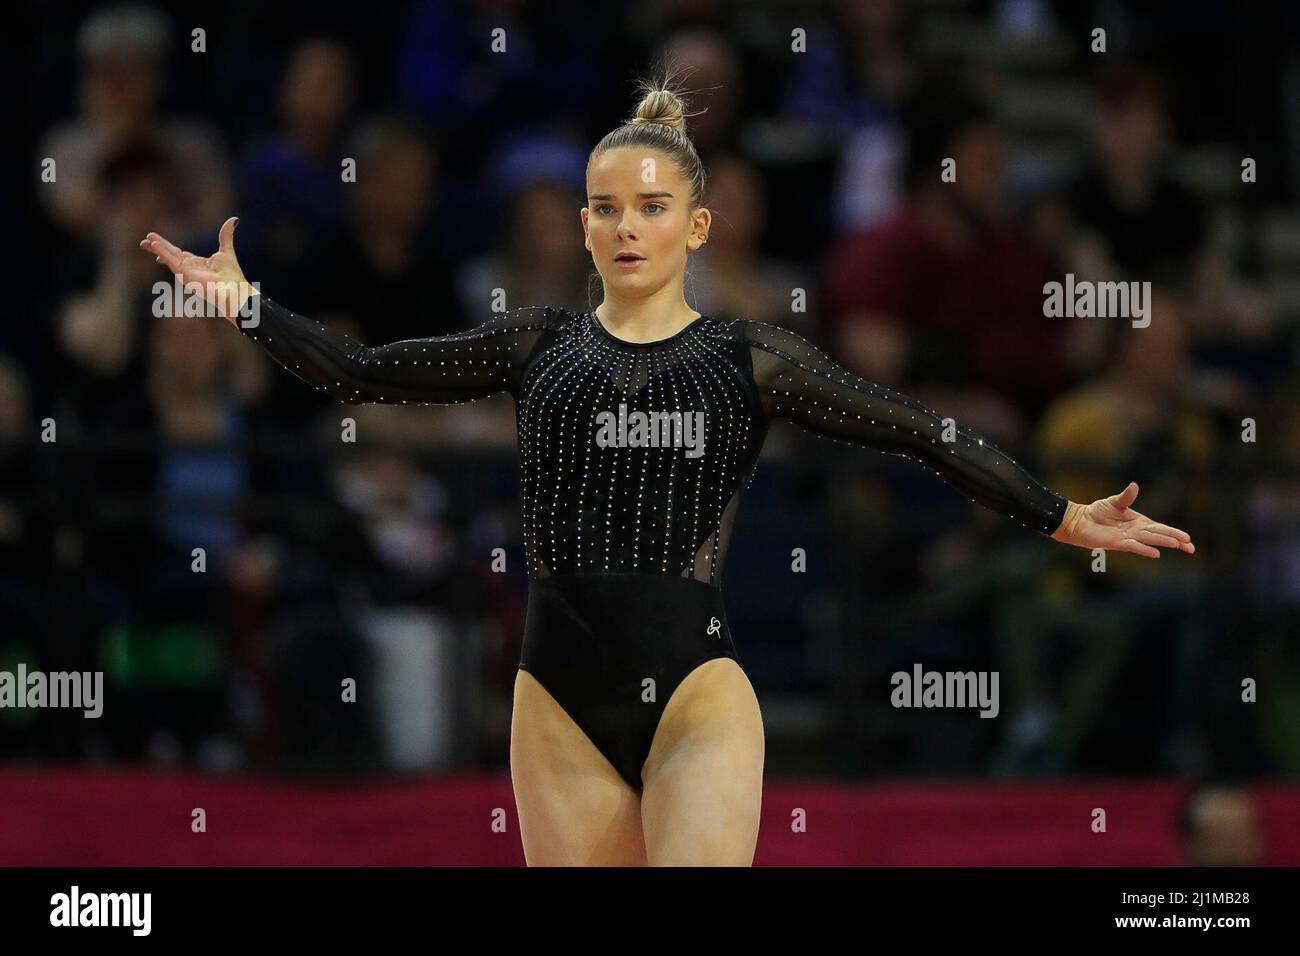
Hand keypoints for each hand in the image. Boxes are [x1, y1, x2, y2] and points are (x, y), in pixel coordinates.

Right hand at [139, 216, 253, 324]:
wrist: (234, 289)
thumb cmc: (232, 276)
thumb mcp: (226, 250)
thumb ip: (225, 236)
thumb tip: (233, 219)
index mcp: (196, 263)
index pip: (178, 253)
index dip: (166, 247)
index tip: (155, 241)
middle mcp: (189, 268)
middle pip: (170, 254)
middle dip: (157, 247)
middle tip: (144, 241)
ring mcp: (186, 272)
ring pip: (168, 257)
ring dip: (157, 249)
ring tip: (146, 241)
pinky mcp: (184, 274)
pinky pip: (171, 261)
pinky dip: (162, 253)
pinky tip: (154, 244)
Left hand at [1051, 481, 1194, 557]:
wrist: (1080, 521)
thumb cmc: (1098, 512)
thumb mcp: (1115, 502)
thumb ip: (1126, 496)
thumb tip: (1135, 486)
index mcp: (1139, 522)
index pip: (1160, 528)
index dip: (1174, 533)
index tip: (1188, 539)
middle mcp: (1136, 532)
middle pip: (1159, 535)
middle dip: (1175, 540)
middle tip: (1190, 547)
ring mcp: (1128, 538)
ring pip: (1149, 540)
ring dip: (1162, 542)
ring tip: (1177, 545)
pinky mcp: (1117, 543)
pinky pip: (1134, 546)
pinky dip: (1144, 549)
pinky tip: (1156, 553)